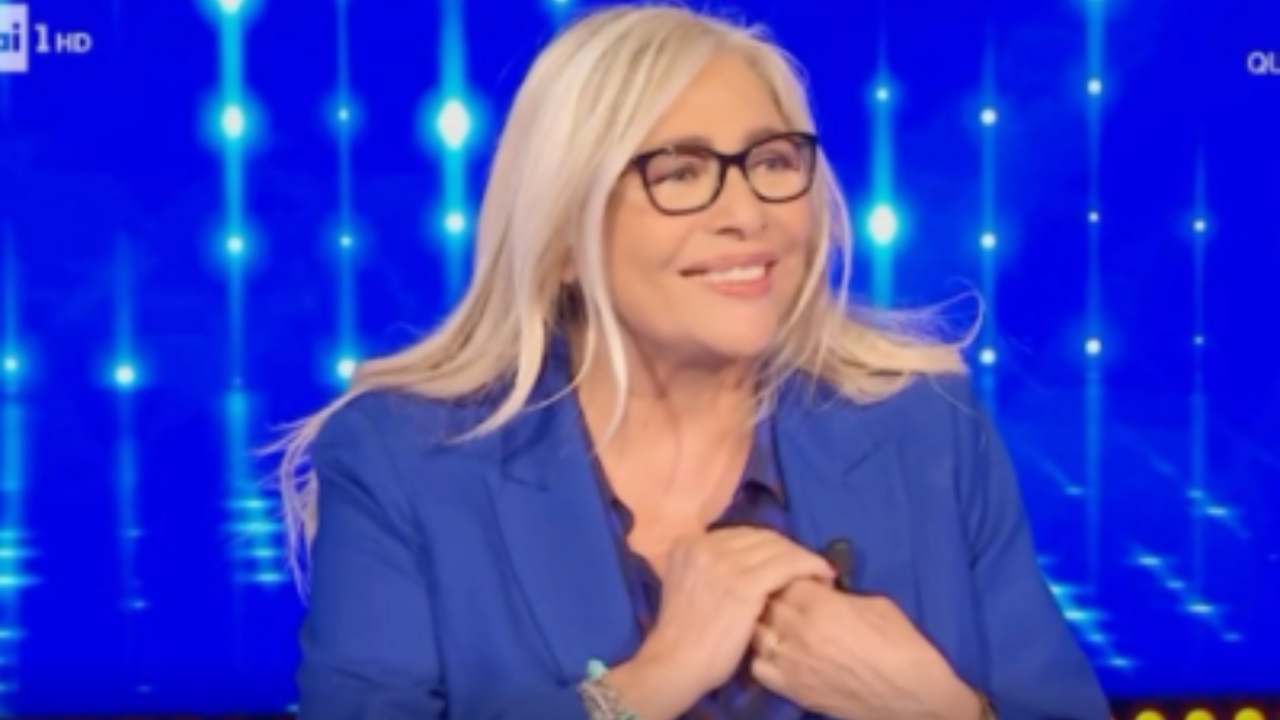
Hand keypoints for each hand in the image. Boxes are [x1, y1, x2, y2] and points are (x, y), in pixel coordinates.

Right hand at [629, 527, 835, 704]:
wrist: (675, 663)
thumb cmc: (685, 634)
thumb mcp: (687, 585)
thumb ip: (709, 567)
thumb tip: (747, 562)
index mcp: (690, 543)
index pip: (741, 535)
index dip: (768, 547)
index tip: (784, 561)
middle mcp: (706, 544)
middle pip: (761, 537)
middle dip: (788, 550)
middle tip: (808, 568)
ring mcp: (724, 562)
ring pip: (778, 547)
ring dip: (804, 558)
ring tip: (820, 573)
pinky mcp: (745, 582)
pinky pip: (789, 564)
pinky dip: (811, 567)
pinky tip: (824, 577)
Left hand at [749, 578, 983, 719]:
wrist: (914, 697)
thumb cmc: (903, 645)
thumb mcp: (875, 603)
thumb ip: (839, 594)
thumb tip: (821, 590)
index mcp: (820, 605)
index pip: (784, 577)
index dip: (793, 574)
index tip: (804, 579)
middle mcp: (798, 632)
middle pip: (766, 601)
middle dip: (776, 594)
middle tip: (790, 597)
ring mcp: (791, 663)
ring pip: (756, 631)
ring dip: (765, 622)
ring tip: (781, 622)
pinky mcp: (791, 690)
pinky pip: (758, 666)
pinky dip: (763, 655)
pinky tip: (779, 651)